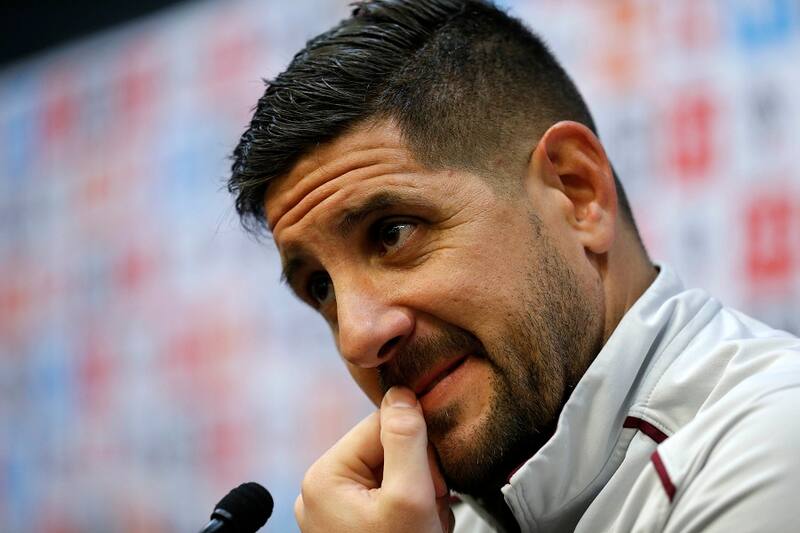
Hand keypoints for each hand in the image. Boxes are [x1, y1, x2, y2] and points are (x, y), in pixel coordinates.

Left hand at [294, 386, 453, 531]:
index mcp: (324, 475)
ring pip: (393, 473)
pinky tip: (416, 530)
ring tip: (422, 524)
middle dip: (418, 476)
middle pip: (387, 450)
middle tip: (426, 509)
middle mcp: (322, 489)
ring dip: (419, 495)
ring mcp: (334, 510)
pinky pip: (388, 497)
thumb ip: (406, 439)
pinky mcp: (350, 525)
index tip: (430, 479)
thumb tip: (401, 392)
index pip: (380, 426)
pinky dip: (411, 510)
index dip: (416, 446)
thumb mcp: (410, 496)